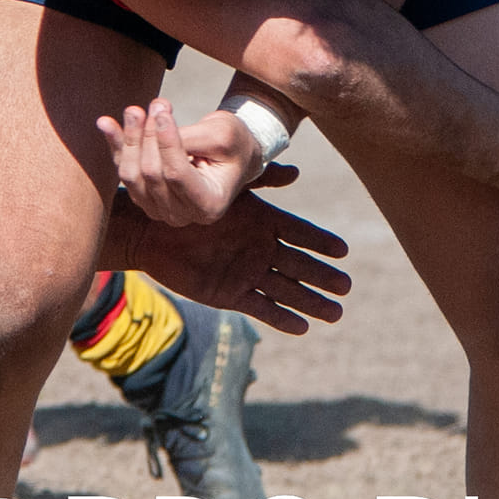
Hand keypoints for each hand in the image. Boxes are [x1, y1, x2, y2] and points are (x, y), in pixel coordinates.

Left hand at [98, 98, 259, 225]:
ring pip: (132, 175)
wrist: (230, 155)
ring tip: (134, 111)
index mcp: (209, 205)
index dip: (166, 142)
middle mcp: (181, 215)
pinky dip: (115, 145)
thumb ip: (190, 136)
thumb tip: (154, 120)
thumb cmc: (232, 144)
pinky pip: (122, 169)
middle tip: (157, 104)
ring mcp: (158, 209)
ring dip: (130, 139)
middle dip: (150, 136)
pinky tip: (105, 123)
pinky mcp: (142, 195)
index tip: (163, 112)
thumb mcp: (222, 135)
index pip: (177, 175)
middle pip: (152, 174)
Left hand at [122, 178, 349, 335]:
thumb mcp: (230, 189)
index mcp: (262, 223)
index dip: (321, 243)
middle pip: (299, 266)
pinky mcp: (229, 294)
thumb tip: (297, 172)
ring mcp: (246, 273)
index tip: (344, 251)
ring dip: (310, 302)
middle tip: (347, 288)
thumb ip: (263, 181)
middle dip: (323, 277)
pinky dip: (281, 317)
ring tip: (336, 314)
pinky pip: (261, 308)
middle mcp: (259, 249)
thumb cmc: (189, 200)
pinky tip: (302, 326)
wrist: (151, 229)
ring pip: (286, 290)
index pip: (300, 234)